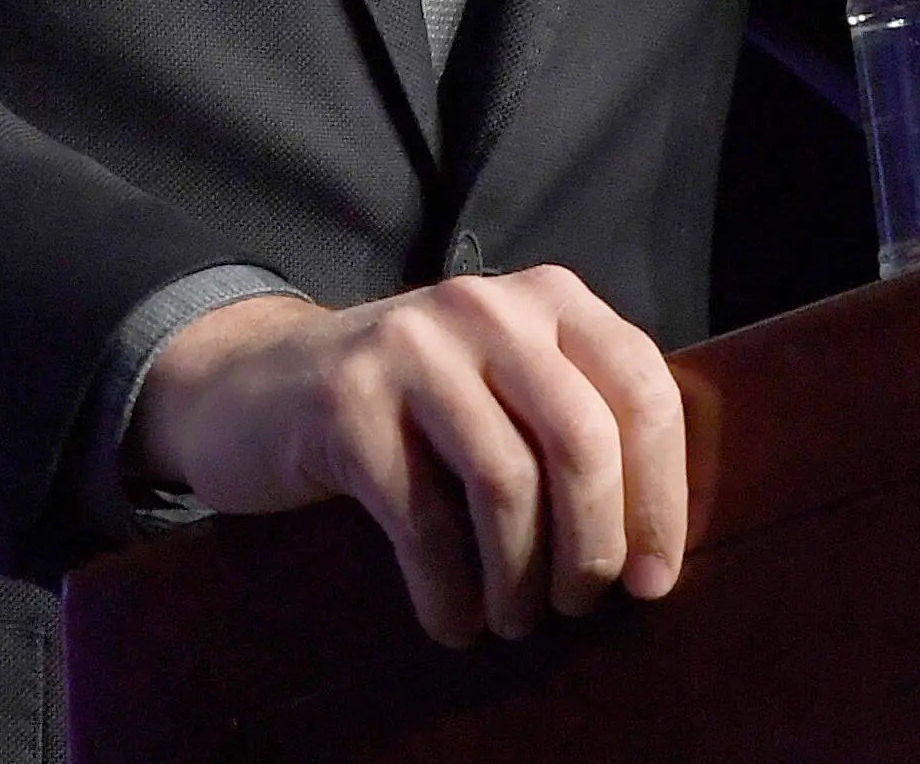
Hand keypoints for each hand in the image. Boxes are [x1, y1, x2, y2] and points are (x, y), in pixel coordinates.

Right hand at [127, 268, 689, 645]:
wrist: (259, 386)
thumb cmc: (411, 410)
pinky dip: (449, 591)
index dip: (660, 496)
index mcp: (549, 299)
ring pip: (505, 482)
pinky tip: (452, 622)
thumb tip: (654, 545)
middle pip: (581, 439)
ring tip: (516, 620)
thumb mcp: (504, 388)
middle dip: (593, 544)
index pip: (643, 391)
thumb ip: (578, 424)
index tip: (653, 580)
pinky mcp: (347, 401)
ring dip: (520, 578)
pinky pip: (423, 519)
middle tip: (579, 605)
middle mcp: (487, 306)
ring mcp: (412, 346)